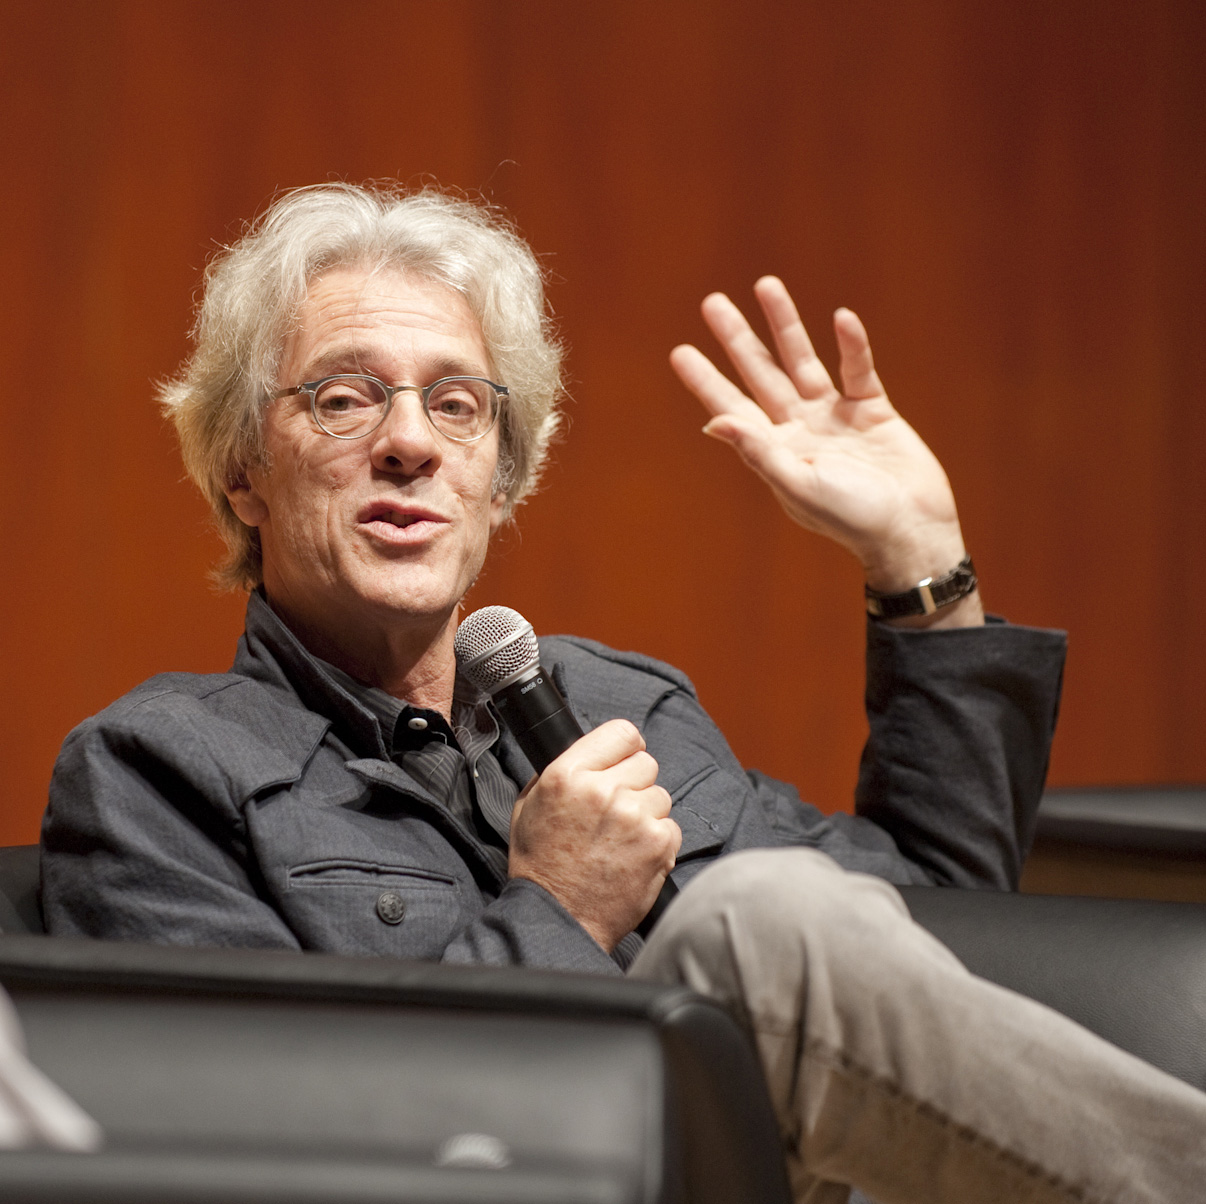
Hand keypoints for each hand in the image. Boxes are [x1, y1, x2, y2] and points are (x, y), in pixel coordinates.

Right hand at [508, 719, 681, 951]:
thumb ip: (559, 770)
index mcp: (568, 774)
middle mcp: (603, 790)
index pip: (622, 732)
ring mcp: (634, 816)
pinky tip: (633, 855)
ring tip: (621, 838)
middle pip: (646, 763)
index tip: (625, 760)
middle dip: (634, 783)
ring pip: (660, 795)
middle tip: (616, 810)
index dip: (626, 747)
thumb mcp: (529, 805)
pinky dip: (657, 840)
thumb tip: (589, 750)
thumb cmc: (541, 865)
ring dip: (646, 813)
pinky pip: (671, 826)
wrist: (559, 917)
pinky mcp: (658, 843)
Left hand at [670, 277, 982, 626]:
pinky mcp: (873, 411)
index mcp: (775, 450)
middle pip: (761, 373)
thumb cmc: (850, 517)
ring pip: (802, 361)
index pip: (732, 407)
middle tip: (712, 302)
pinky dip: (851, 346)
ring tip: (766, 284)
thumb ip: (758, 451)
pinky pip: (858, 370)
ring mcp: (834, 417)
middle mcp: (799, 429)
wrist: (910, 529)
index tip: (679, 351)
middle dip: (737, 339)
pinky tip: (841, 318)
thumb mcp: (797, 484)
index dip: (706, 380)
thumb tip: (715, 422)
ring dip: (785, 325)